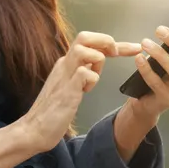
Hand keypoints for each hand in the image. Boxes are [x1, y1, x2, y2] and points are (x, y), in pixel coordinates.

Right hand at [17, 31, 140, 152]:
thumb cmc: (52, 112)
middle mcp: (64, 65)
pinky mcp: (66, 90)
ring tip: (95, 77)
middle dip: (105, 40)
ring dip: (97, 60)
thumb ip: (79, 75)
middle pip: (84, 37)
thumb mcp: (69, 87)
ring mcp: (64, 76)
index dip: (114, 43)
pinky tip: (86, 91)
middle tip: (117, 53)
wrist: (34, 130)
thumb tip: (93, 67)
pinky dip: (92, 78)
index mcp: (66, 64)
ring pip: (82, 49)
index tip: (134, 48)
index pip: (90, 43)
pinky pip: (83, 73)